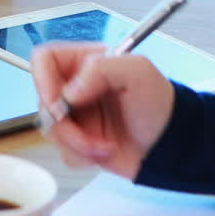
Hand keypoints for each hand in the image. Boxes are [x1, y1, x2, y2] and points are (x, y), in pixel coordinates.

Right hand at [31, 43, 174, 180]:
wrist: (172, 145)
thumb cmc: (161, 104)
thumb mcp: (137, 73)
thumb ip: (101, 69)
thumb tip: (69, 92)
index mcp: (85, 62)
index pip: (44, 59)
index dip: (42, 80)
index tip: (58, 104)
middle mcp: (75, 87)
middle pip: (43, 101)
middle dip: (65, 124)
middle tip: (86, 134)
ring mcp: (75, 115)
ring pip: (50, 130)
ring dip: (77, 143)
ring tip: (106, 144)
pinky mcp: (78, 140)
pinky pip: (63, 151)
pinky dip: (83, 155)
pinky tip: (106, 150)